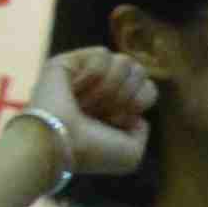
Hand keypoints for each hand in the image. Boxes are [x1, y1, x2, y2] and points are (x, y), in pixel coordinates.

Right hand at [15, 50, 156, 180]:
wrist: (59, 142)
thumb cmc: (93, 150)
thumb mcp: (131, 153)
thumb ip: (140, 131)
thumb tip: (135, 115)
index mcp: (114, 106)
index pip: (148, 87)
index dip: (140, 101)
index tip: (117, 119)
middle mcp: (100, 88)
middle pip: (140, 71)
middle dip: (126, 94)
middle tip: (101, 112)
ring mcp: (83, 74)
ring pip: (124, 61)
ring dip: (109, 87)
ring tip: (85, 103)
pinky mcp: (68, 61)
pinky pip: (102, 53)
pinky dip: (93, 75)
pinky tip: (73, 90)